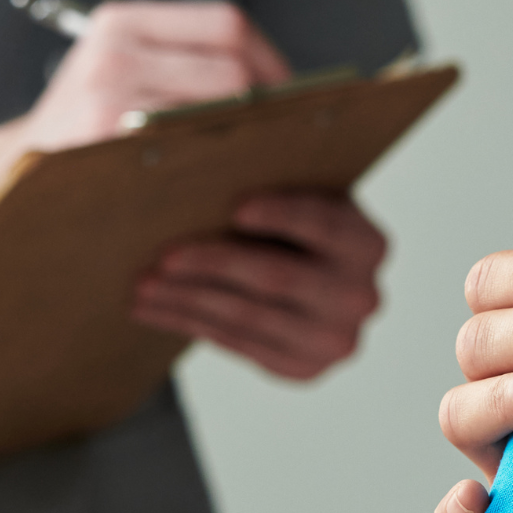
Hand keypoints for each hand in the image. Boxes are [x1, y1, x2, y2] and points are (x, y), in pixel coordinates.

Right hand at [4, 0, 290, 154]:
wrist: (4, 176)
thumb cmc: (75, 135)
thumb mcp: (115, 76)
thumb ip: (178, 67)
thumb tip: (275, 90)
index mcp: (121, 25)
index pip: (226, 25)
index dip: (271, 61)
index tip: (290, 95)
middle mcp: (115, 51)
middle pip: (233, 67)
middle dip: (271, 105)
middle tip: (287, 137)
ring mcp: (109, 95)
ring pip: (220, 109)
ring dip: (255, 138)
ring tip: (266, 160)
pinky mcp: (108, 141)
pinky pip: (193, 149)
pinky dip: (223, 164)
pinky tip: (232, 181)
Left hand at [132, 190, 385, 379]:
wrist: (305, 277)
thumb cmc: (282, 217)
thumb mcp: (287, 186)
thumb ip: (257, 166)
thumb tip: (167, 144)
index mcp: (368, 243)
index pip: (326, 225)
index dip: (283, 215)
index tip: (236, 208)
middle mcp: (362, 296)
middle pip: (280, 277)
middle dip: (216, 264)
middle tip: (165, 255)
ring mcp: (335, 340)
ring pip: (250, 317)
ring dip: (189, 299)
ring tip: (143, 284)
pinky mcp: (302, 368)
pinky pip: (237, 345)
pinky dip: (189, 323)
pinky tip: (153, 308)